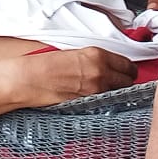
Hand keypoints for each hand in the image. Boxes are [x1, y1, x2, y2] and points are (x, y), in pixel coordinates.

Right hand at [17, 47, 136, 105]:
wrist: (29, 79)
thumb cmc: (45, 65)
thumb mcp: (75, 53)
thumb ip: (95, 59)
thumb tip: (108, 66)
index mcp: (97, 55)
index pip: (128, 65)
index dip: (129, 69)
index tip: (127, 71)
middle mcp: (100, 73)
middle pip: (128, 81)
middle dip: (125, 82)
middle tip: (119, 82)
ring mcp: (95, 91)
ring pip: (119, 94)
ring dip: (116, 93)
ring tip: (105, 91)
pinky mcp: (88, 105)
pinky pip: (105, 104)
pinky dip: (105, 102)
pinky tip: (96, 99)